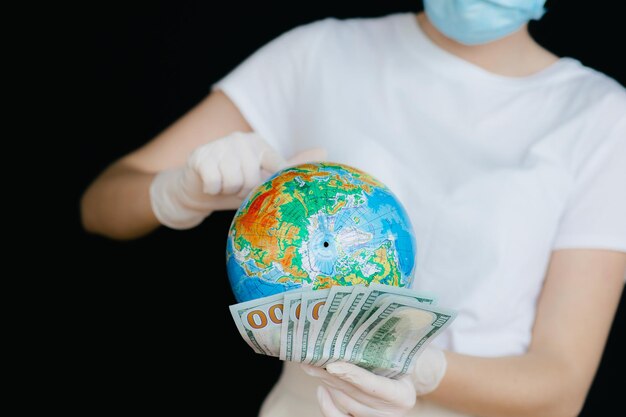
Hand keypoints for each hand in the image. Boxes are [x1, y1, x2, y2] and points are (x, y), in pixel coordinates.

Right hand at [150, 131, 325, 228]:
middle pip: (253, 179)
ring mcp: (219, 145)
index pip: (275, 169)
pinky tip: (209, 184)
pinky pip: (216, 182)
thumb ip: (292, 166)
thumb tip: (325, 151)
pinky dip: (213, 190)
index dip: (262, 185)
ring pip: (234, 181)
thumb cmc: (235, 185)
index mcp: (259, 144)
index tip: (254, 186)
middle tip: (235, 187)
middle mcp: (241, 140)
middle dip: (243, 190)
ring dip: (228, 190)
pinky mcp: (201, 156)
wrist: (197, 191)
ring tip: (223, 184)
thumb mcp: (265, 178)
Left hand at [302, 347, 446, 416]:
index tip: (332, 365)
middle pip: (352, 393)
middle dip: (330, 375)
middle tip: (311, 357)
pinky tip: (320, 388)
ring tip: (314, 365)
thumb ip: (384, 353)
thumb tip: (356, 327)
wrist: (404, 390)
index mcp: (402, 395)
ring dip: (328, 383)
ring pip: (343, 402)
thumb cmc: (399, 369)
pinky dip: (326, 405)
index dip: (351, 375)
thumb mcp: (399, 361)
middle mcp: (390, 413)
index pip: (372, 385)